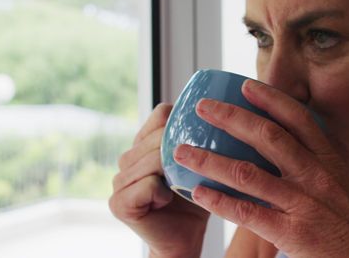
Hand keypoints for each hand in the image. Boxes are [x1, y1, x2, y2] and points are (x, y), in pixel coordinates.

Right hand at [109, 103, 209, 257]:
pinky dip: (163, 192)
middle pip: (157, 136)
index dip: (183, 123)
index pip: (161, 114)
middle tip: (194, 171)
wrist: (186, 239)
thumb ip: (204, 137)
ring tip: (181, 186)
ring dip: (174, 172)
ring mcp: (119, 181)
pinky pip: (147, 184)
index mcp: (144, 144)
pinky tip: (168, 200)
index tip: (202, 140)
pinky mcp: (119, 203)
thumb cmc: (198, 198)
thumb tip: (229, 109)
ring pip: (152, 159)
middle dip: (182, 150)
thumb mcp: (203, 161)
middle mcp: (127, 159)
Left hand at [173, 80, 348, 257]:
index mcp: (328, 160)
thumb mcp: (342, 185)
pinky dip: (220, 201)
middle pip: (267, 136)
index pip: (298, 119)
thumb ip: (315, 165)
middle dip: (231, 118)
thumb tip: (284, 149)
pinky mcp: (293, 233)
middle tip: (203, 109)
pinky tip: (199, 193)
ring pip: (248, 173)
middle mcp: (315, 176)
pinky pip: (248, 213)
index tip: (245, 85)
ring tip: (184, 152)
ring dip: (210, 160)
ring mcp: (303, 203)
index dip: (270, 98)